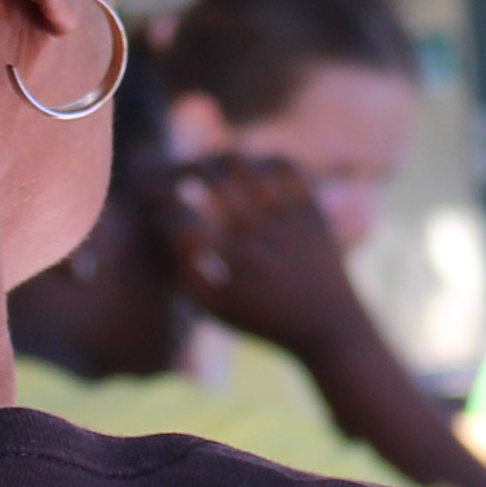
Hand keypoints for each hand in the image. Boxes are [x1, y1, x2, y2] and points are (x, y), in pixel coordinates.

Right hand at [158, 154, 369, 367]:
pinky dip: (264, 160)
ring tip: (214, 165)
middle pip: (212, 180)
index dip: (159, 207)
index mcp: (229, 263)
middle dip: (188, 169)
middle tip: (182, 172)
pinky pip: (285, 167)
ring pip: (245, 165)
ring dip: (222, 159)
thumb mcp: (217, 309)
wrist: (329, 327)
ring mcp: (286, 218)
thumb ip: (185, 272)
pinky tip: (254, 170)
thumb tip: (167, 227)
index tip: (157, 205)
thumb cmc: (264, 319)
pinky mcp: (310, 210)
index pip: (179, 219)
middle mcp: (257, 235)